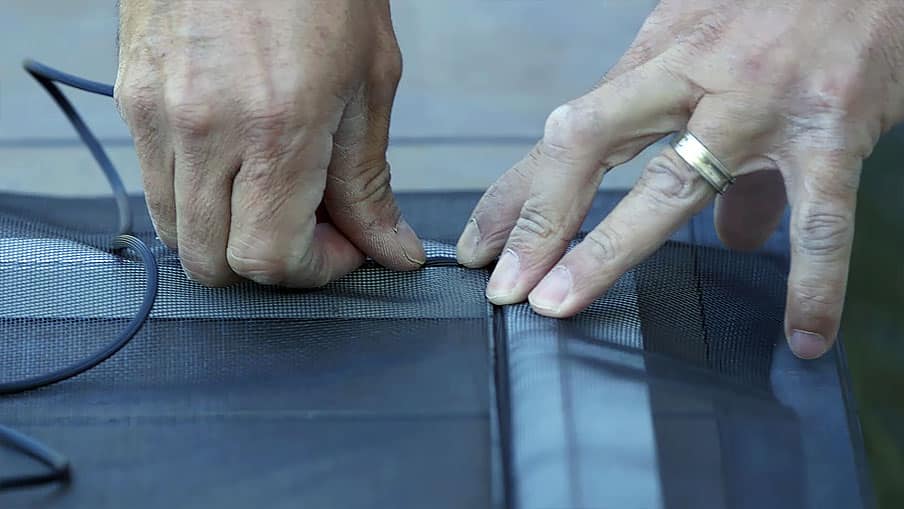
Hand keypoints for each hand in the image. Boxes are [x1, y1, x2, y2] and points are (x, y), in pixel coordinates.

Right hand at [115, 0, 423, 286]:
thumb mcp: (370, 82)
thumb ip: (370, 182)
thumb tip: (390, 250)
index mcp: (275, 128)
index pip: (271, 258)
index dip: (314, 271)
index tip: (343, 248)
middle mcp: (203, 129)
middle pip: (214, 263)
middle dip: (271, 264)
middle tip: (313, 227)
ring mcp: (155, 114)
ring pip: (178, 232)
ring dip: (230, 234)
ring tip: (276, 191)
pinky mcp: (130, 98)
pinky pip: (156, 185)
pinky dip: (200, 197)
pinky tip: (239, 162)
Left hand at [457, 0, 903, 358]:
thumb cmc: (780, 4)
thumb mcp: (714, 45)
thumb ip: (700, 137)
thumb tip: (730, 236)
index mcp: (659, 58)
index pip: (570, 132)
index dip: (519, 192)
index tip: (481, 245)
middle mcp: (696, 79)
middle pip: (590, 146)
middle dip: (537, 219)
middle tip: (504, 283)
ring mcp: (759, 106)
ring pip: (672, 185)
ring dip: (608, 251)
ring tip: (564, 306)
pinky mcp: (831, 130)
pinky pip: (819, 220)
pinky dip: (812, 282)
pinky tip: (802, 337)